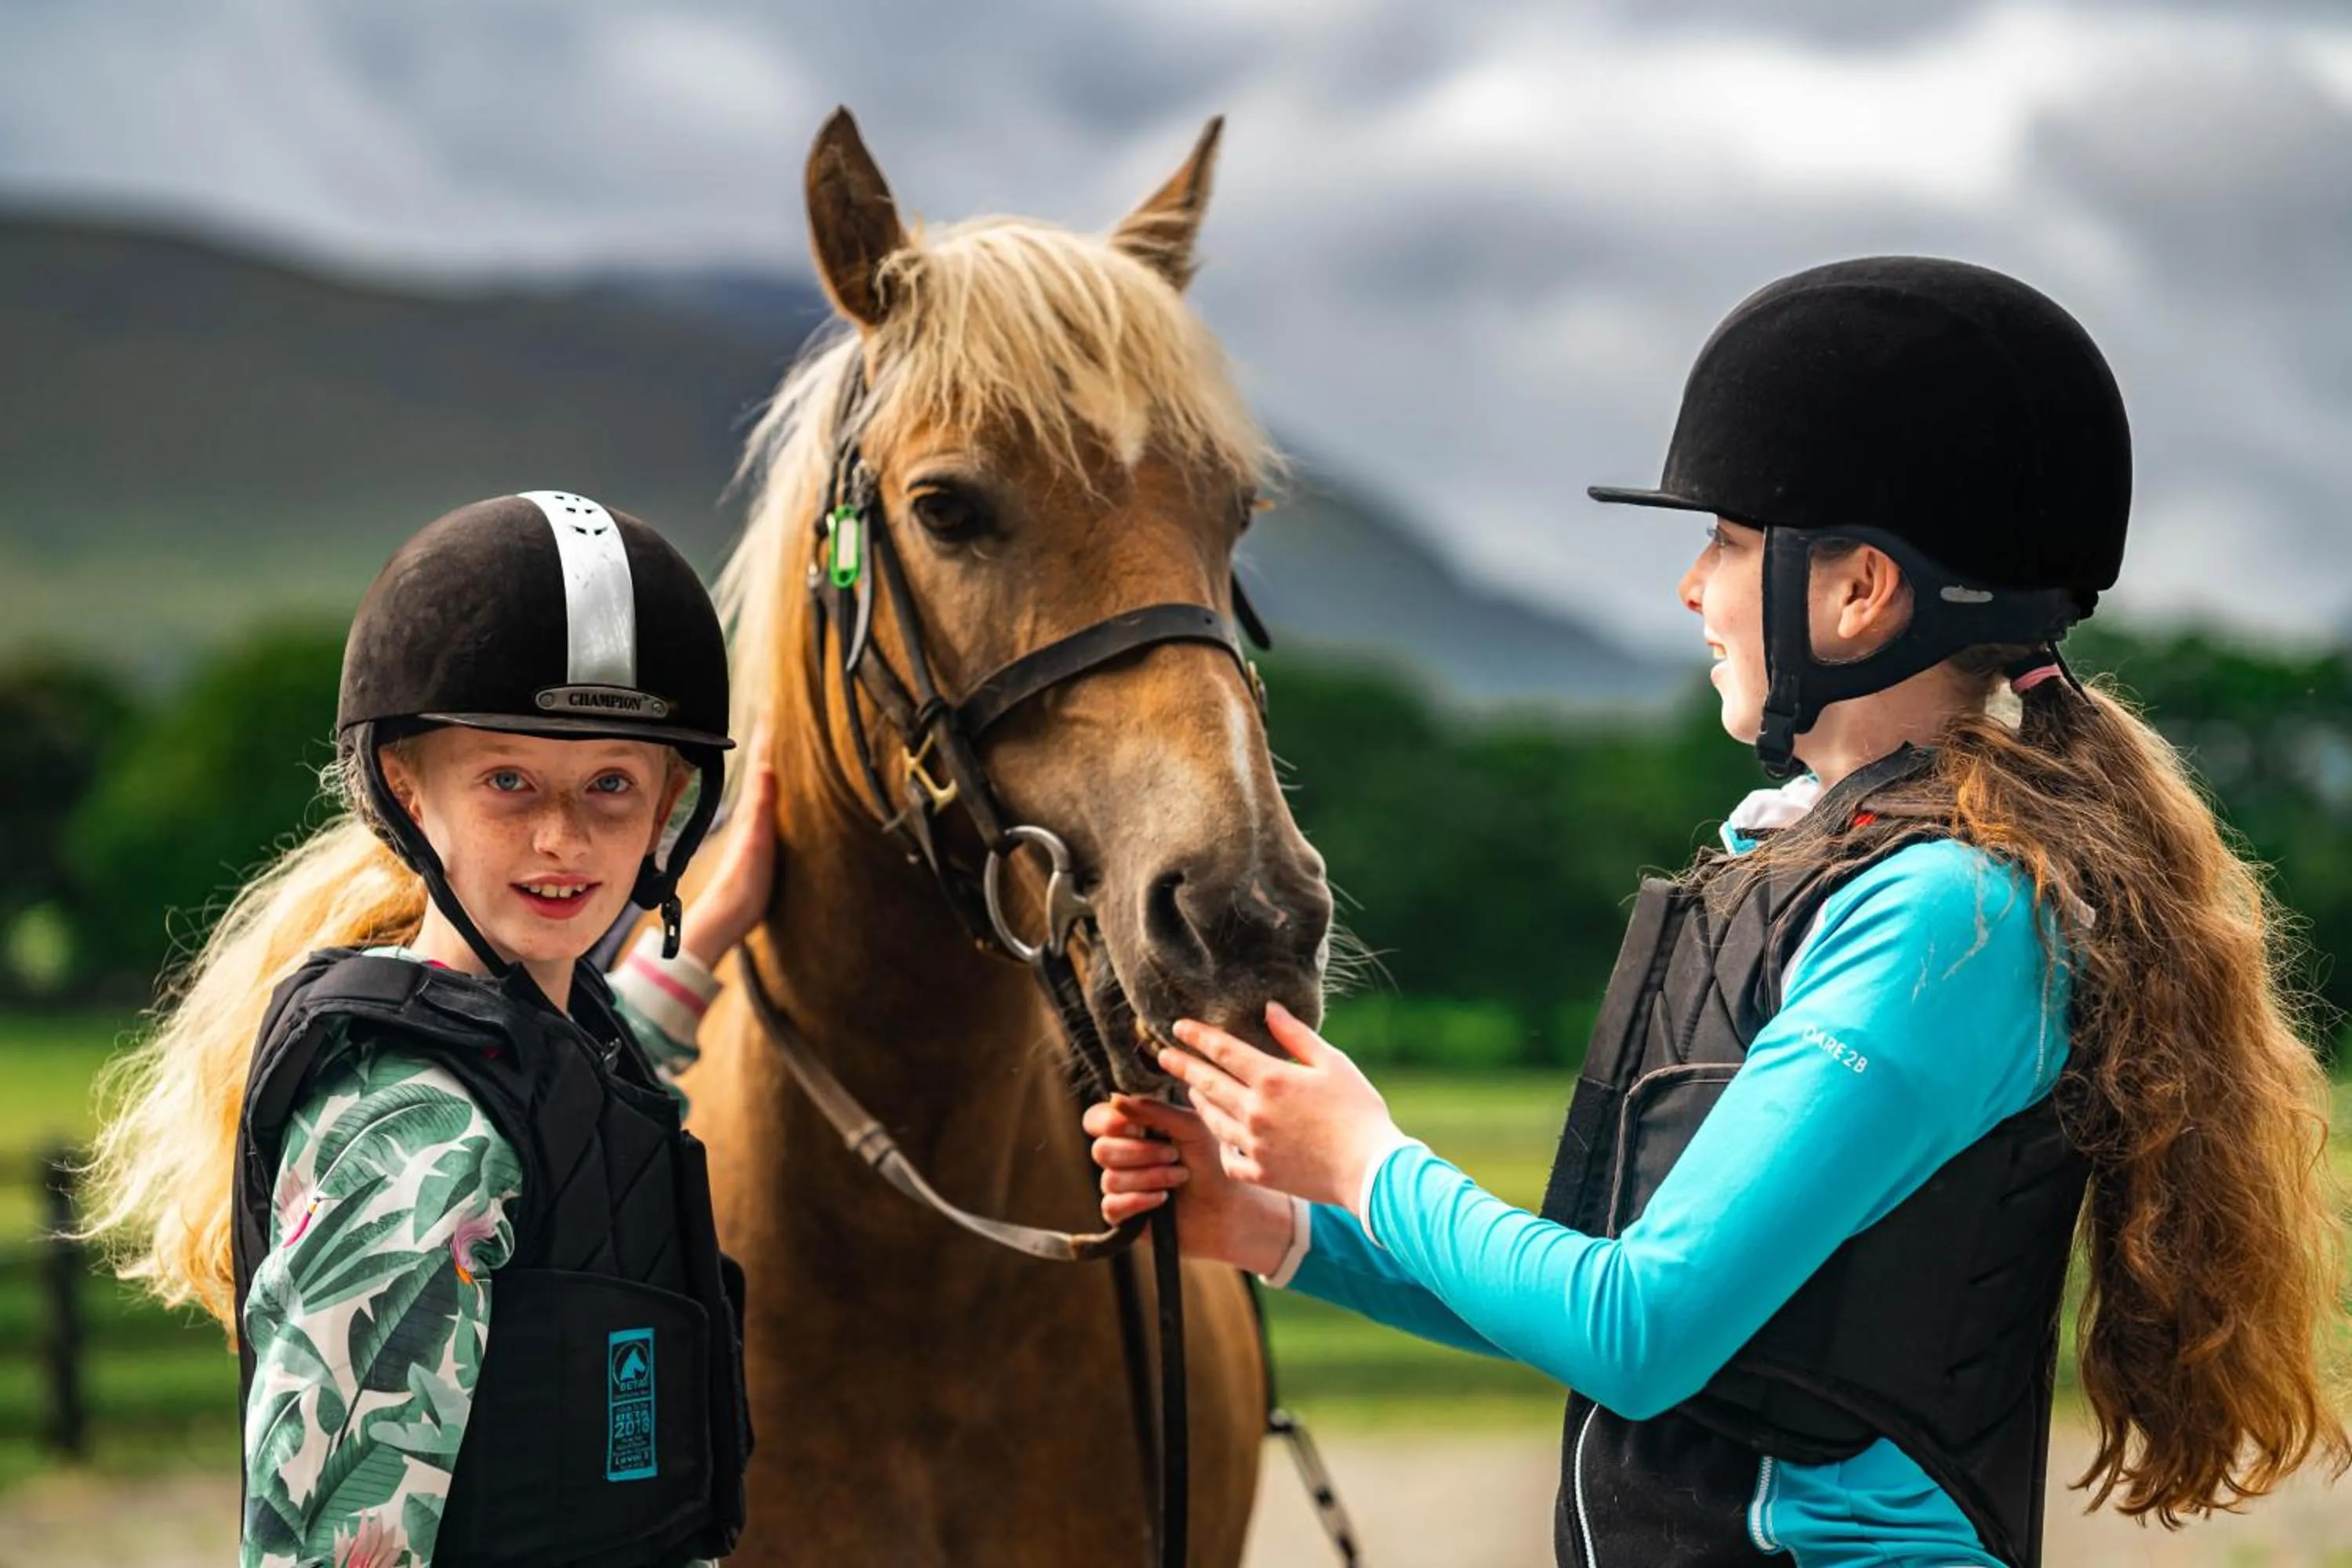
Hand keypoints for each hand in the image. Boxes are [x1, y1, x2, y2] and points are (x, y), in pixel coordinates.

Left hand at [681, 720, 777, 969]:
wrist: (729, 914)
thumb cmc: (743, 883)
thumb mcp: (756, 842)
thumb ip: (761, 806)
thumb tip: (765, 766)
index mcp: (753, 808)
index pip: (762, 760)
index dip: (768, 733)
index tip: (774, 704)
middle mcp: (754, 811)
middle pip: (765, 764)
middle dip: (772, 736)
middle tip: (779, 707)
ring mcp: (758, 823)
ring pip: (768, 779)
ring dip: (774, 756)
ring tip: (782, 733)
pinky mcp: (763, 838)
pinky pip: (771, 799)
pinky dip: (776, 781)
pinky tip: (779, 780)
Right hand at [1084, 1094, 1297, 1275]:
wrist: (1228, 1207)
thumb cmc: (1211, 1162)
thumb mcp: (1190, 1127)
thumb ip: (1154, 1110)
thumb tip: (1115, 1098)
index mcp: (1132, 1129)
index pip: (1096, 1119)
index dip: (1111, 1123)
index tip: (1139, 1128)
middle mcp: (1121, 1156)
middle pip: (1101, 1150)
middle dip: (1141, 1153)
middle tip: (1174, 1155)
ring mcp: (1120, 1187)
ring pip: (1110, 1179)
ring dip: (1151, 1177)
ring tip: (1179, 1178)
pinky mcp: (1122, 1216)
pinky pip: (1112, 1206)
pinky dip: (1140, 1200)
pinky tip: (1163, 1200)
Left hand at [1157, 1002, 1402, 1212]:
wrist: (1370, 1170)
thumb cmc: (1359, 1111)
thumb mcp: (1333, 1063)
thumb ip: (1296, 1036)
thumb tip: (1270, 1009)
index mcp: (1272, 1079)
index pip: (1223, 1051)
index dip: (1198, 1037)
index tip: (1177, 1027)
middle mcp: (1254, 1111)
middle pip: (1207, 1083)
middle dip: (1182, 1067)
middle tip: (1163, 1056)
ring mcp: (1254, 1145)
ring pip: (1212, 1120)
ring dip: (1199, 1102)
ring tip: (1192, 1090)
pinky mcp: (1260, 1173)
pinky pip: (1229, 1158)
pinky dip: (1223, 1146)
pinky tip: (1224, 1137)